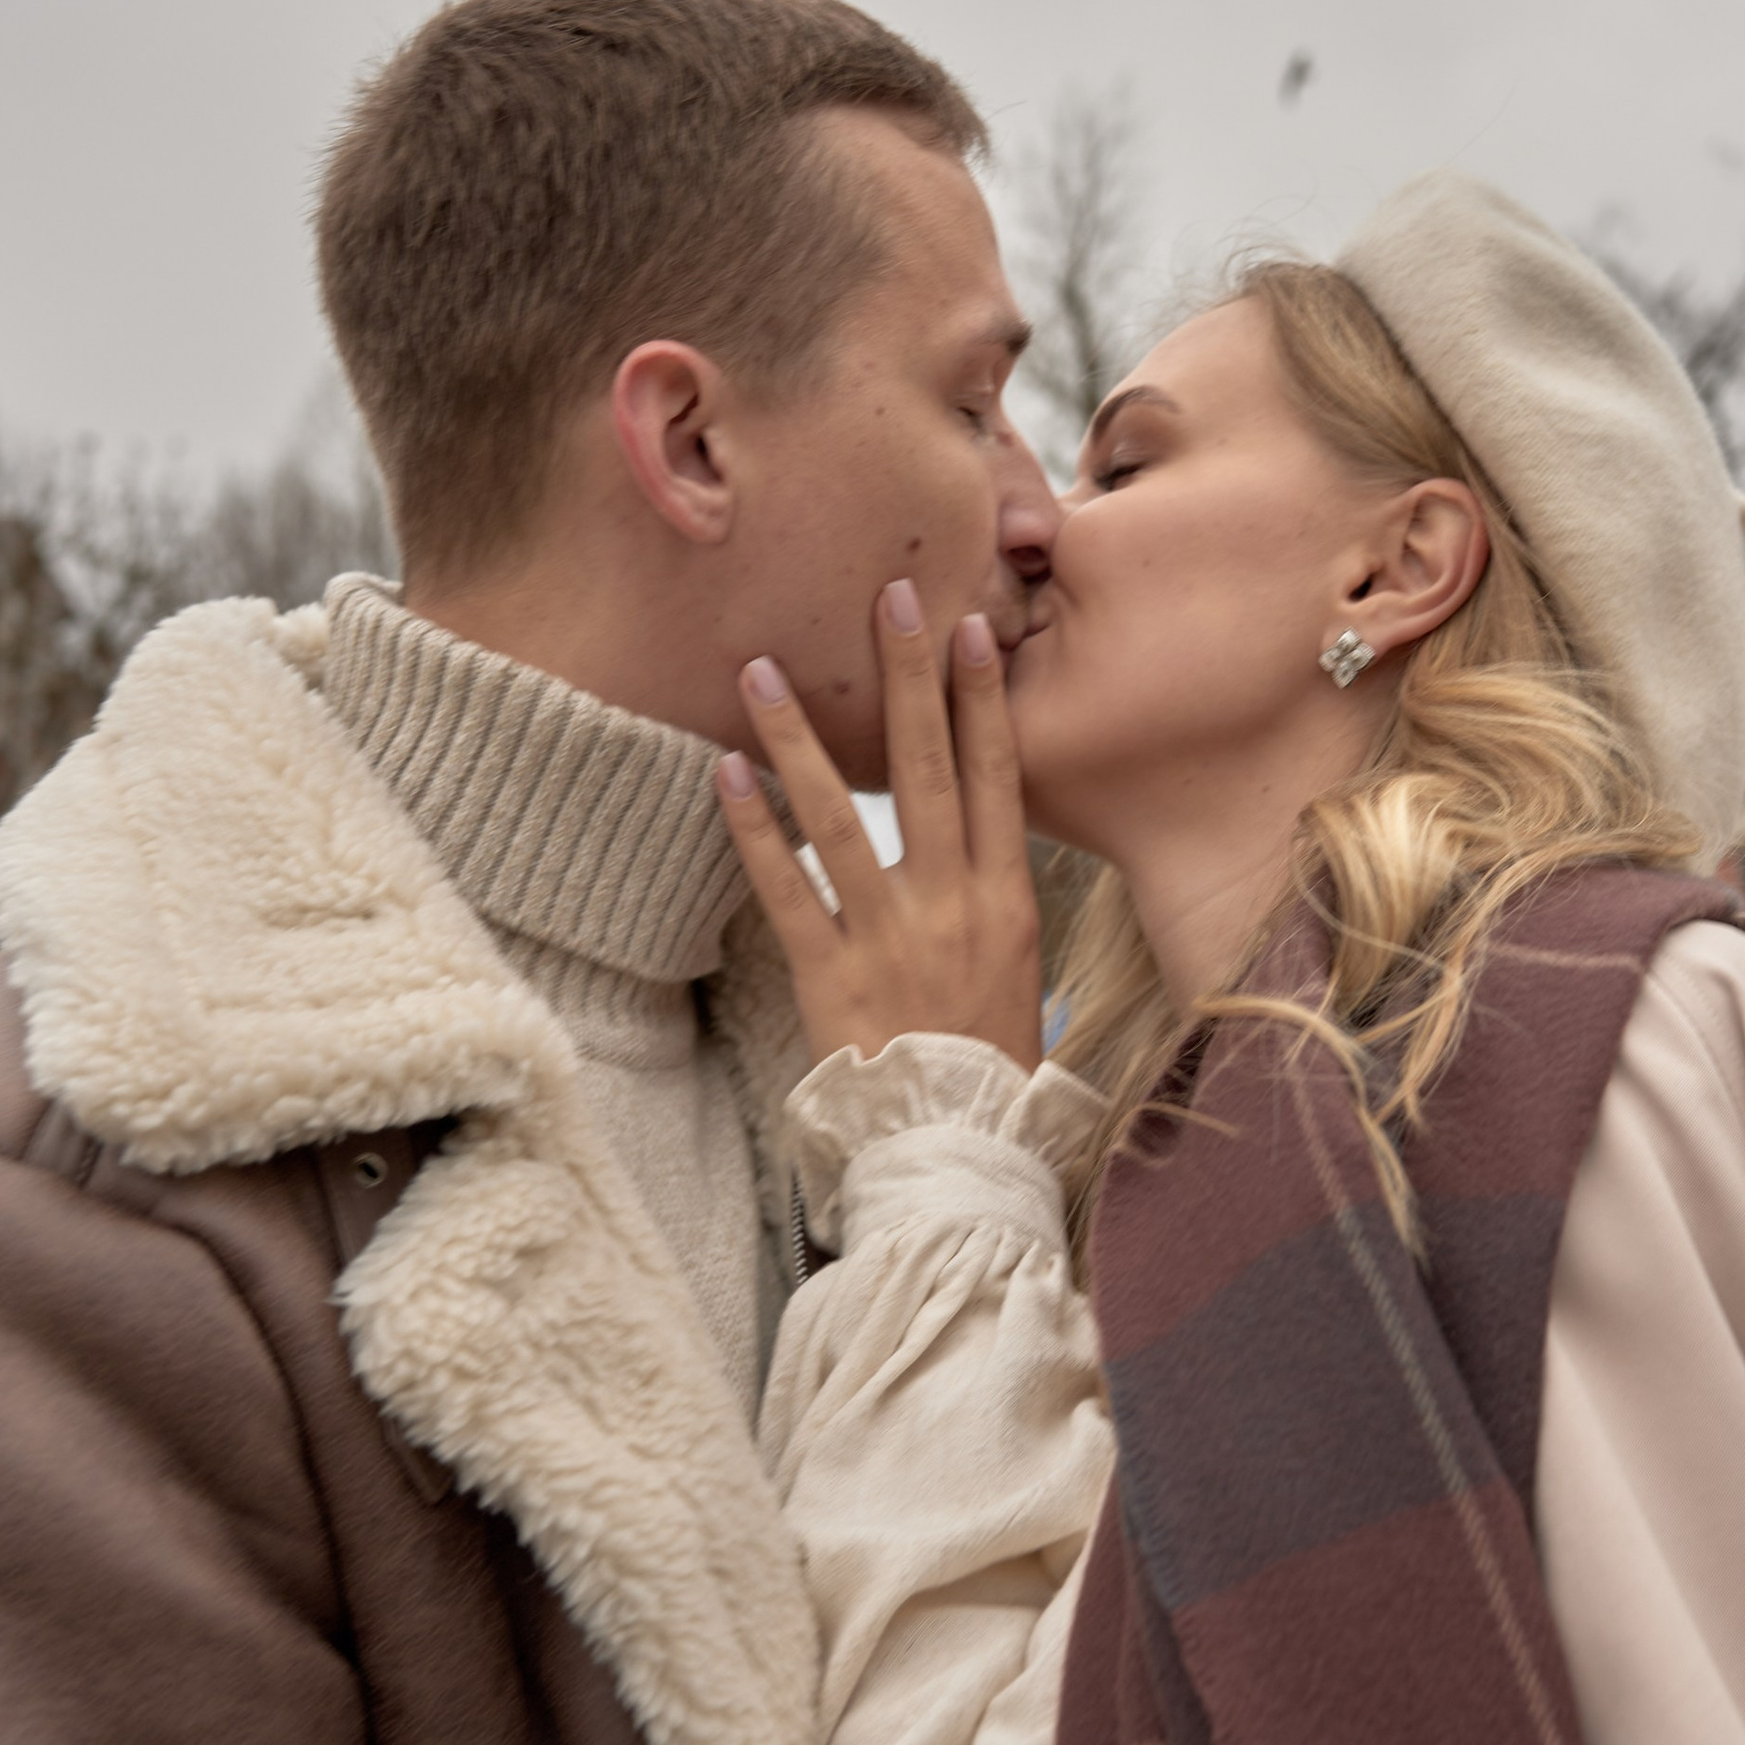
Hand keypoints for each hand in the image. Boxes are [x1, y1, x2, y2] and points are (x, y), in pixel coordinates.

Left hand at [716, 581, 1043, 1071]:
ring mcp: (890, 938)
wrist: (959, 1148)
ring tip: (763, 669)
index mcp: (1008, 901)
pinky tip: (725, 773)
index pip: (1000, 778)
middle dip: (908, 679)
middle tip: (888, 596)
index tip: (972, 629)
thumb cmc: (988, 1066)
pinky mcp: (829, 976)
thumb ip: (996, 897)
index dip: (985, 701)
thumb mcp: (1019, 972)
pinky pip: (786, 888)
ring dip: (800, 738)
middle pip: (930, 771)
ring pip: (841, 816)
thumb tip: (985, 831)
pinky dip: (753, 830)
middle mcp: (952, 905)